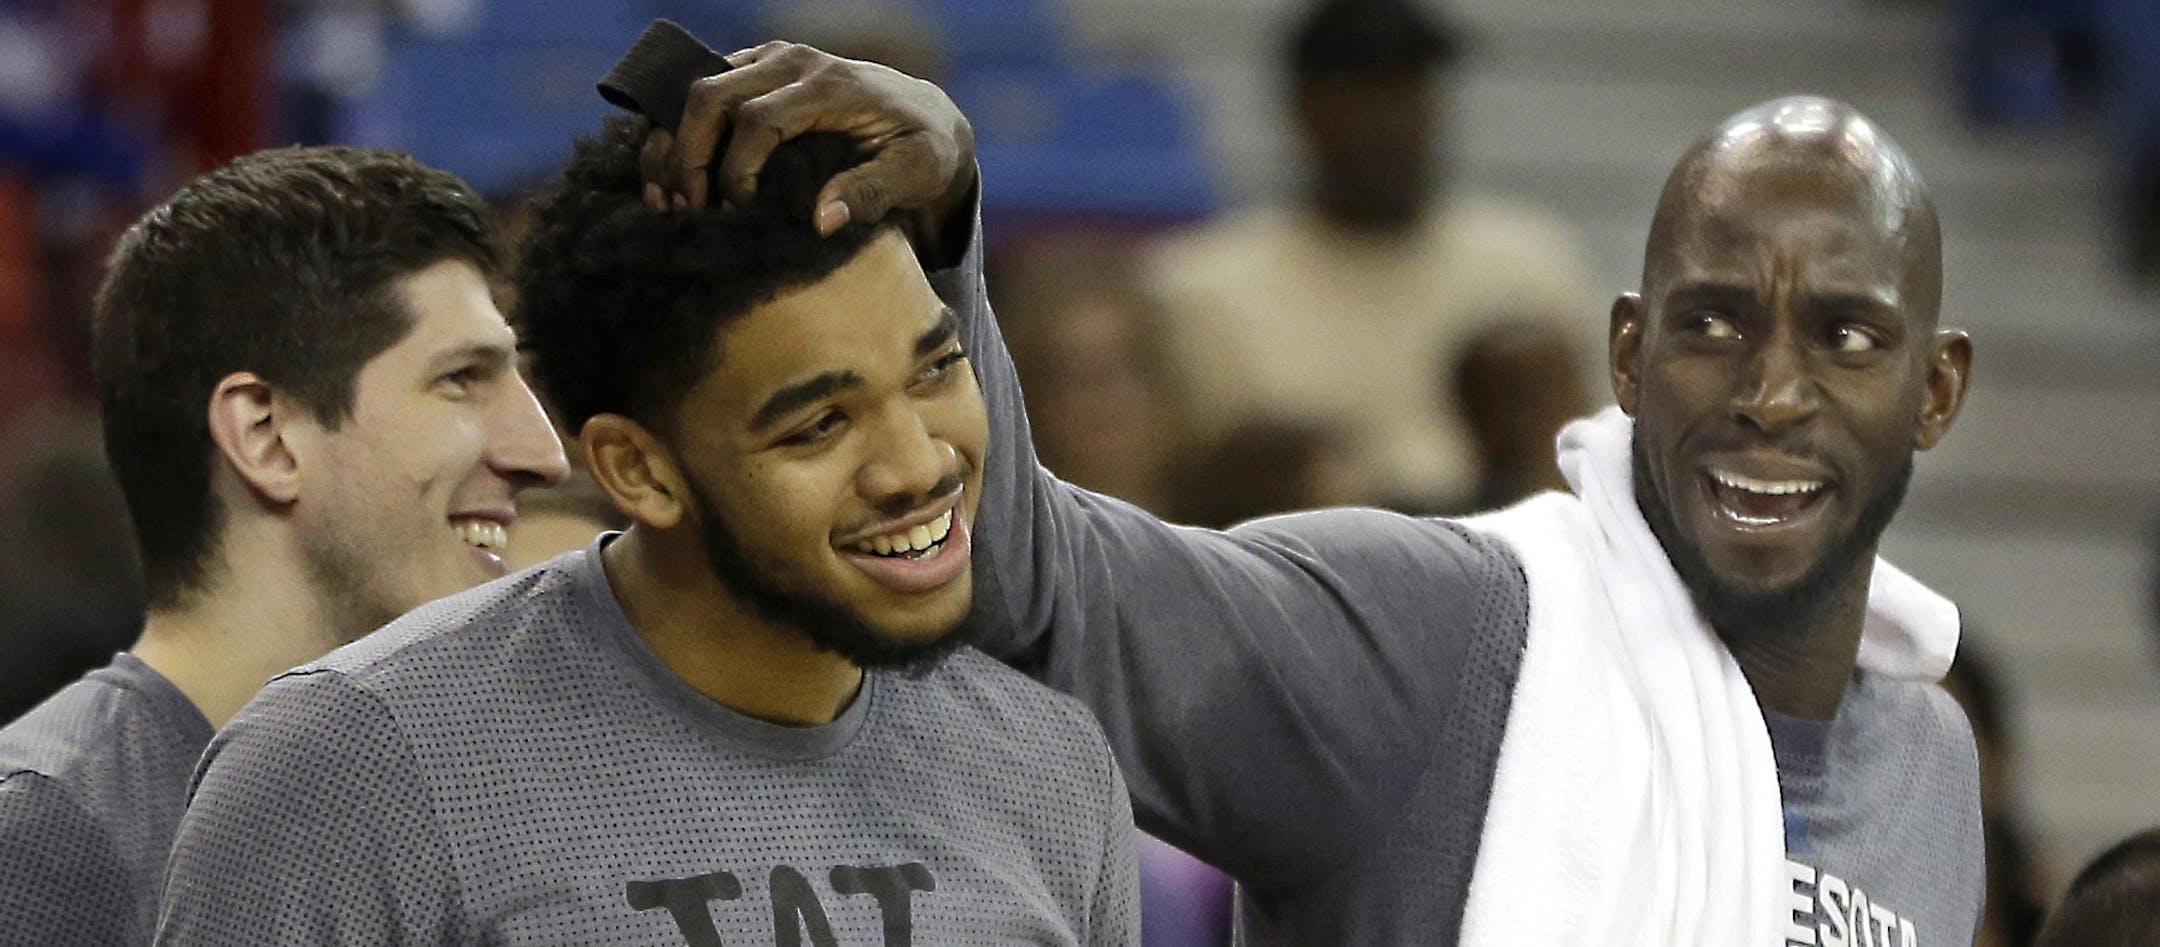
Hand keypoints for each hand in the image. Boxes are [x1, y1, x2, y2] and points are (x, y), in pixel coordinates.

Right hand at [639, 42, 976, 237]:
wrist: (925, 116)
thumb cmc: (922, 149)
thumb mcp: (915, 174)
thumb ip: (872, 193)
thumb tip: (822, 219)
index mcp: (830, 86)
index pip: (758, 120)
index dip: (738, 172)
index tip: (742, 214)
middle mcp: (794, 62)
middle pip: (712, 96)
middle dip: (690, 157)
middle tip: (691, 211)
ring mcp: (770, 61)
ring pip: (697, 92)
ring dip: (674, 146)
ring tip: (673, 203)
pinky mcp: (757, 70)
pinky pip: (703, 94)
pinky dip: (679, 134)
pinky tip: (675, 183)